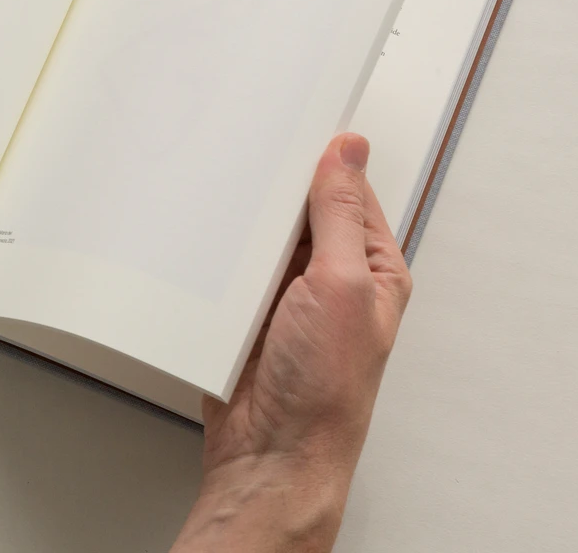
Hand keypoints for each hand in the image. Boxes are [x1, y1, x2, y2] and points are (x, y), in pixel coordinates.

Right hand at [172, 134, 411, 552]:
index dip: (322, 157)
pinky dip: (217, 254)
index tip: (292, 122)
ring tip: (222, 193)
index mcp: (372, 268)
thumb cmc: (324, 391)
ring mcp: (288, 297)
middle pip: (300, 210)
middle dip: (275, 189)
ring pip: (261, 236)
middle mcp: (332, 279)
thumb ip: (341, 215)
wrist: (272, 455)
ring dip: (243, 223)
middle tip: (247, 150)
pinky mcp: (248, 313)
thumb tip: (349, 150)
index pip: (348, 191)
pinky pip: (230, 267)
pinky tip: (205, 238)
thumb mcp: (343, 285)